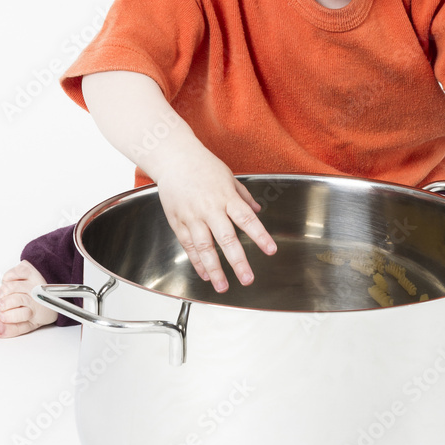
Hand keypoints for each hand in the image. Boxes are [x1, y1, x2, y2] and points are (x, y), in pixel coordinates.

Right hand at [153, 144, 276, 290]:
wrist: (173, 158)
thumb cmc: (203, 166)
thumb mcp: (229, 177)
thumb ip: (243, 196)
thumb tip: (257, 209)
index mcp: (226, 197)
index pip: (247, 219)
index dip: (260, 236)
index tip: (270, 250)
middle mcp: (210, 209)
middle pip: (226, 238)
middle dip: (237, 261)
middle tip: (247, 279)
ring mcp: (192, 216)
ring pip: (204, 247)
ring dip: (214, 269)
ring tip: (223, 286)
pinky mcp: (177, 221)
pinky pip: (188, 245)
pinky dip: (196, 261)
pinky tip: (205, 274)